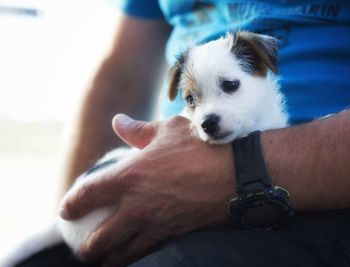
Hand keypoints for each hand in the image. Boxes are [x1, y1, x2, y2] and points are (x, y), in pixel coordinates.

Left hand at [60, 114, 235, 266]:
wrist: (237, 173)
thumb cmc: (202, 146)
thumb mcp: (168, 130)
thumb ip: (138, 130)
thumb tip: (118, 122)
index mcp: (128, 176)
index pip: (86, 195)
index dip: (70, 205)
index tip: (66, 211)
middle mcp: (136, 206)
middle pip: (98, 238)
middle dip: (86, 247)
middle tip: (83, 248)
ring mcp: (154, 225)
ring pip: (120, 254)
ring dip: (107, 258)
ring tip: (104, 258)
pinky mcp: (173, 236)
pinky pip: (145, 255)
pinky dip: (134, 258)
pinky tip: (132, 256)